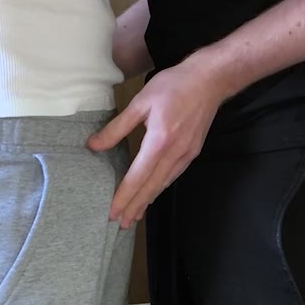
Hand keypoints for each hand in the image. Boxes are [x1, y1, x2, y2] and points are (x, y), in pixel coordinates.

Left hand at [87, 60, 228, 228]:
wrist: (210, 80)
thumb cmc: (174, 85)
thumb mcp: (140, 102)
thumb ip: (116, 127)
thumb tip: (93, 145)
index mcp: (160, 141)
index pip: (138, 177)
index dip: (124, 196)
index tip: (112, 212)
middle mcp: (175, 153)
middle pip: (151, 187)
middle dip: (135, 207)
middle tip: (120, 224)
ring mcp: (186, 155)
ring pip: (163, 184)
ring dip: (147, 201)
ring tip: (133, 215)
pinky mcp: (192, 152)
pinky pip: (173, 176)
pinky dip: (159, 188)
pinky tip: (152, 193)